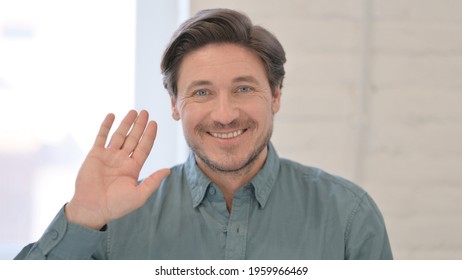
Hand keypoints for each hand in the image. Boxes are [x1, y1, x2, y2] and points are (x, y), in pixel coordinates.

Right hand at [65, 110, 169, 229]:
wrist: (92, 208)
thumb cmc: (116, 205)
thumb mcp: (139, 195)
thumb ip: (153, 181)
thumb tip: (168, 170)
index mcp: (133, 168)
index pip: (144, 147)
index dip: (149, 135)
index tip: (154, 123)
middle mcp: (122, 160)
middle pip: (133, 138)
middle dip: (139, 125)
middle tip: (145, 112)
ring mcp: (108, 156)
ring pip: (119, 135)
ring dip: (126, 123)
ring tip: (133, 111)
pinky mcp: (95, 154)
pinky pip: (101, 137)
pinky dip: (106, 126)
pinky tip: (112, 115)